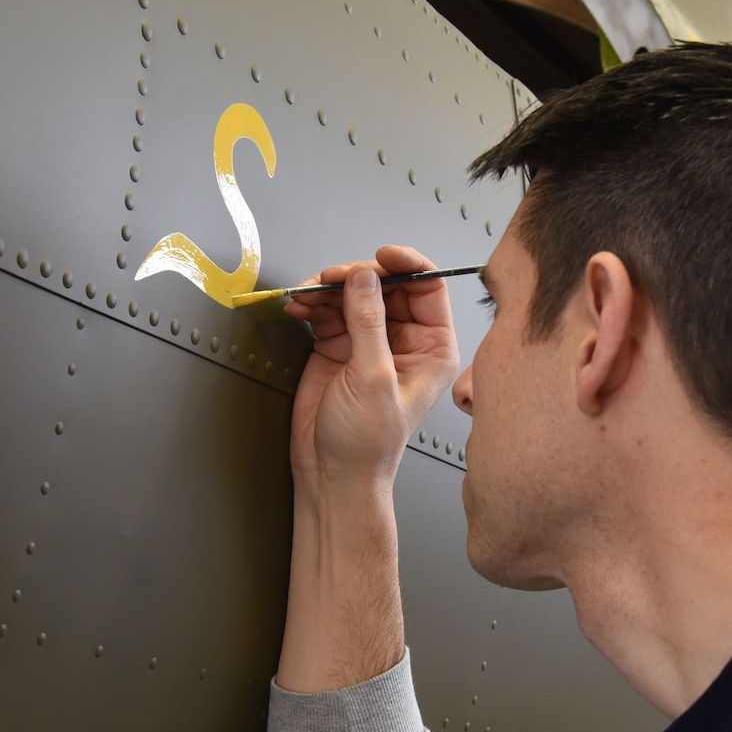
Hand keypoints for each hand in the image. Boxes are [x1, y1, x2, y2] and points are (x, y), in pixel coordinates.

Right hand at [283, 245, 460, 498]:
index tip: (380, 257)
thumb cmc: (367, 444)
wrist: (331, 474)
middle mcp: (403, 340)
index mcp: (431, 348)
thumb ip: (368, 323)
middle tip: (331, 279)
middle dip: (356, 276)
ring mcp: (368, 340)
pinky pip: (327, 309)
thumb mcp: (373, 378)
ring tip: (309, 295)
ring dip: (328, 288)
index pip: (427, 288)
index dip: (406, 265)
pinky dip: (312, 302)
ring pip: (353, 292)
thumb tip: (364, 277)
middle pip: (384, 284)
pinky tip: (300, 307)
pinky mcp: (338, 345)